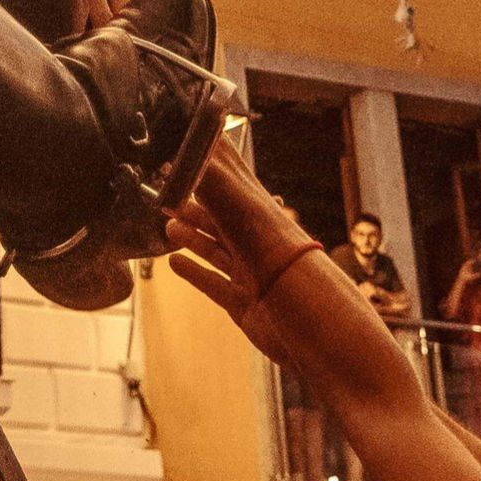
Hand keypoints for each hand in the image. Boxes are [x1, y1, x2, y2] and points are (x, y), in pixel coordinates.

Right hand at [165, 139, 323, 363]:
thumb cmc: (287, 265)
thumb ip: (217, 186)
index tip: (188, 152)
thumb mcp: (249, 218)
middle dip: (194, 206)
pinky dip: (194, 272)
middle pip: (219, 219)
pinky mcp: (244, 304)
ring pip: (215, 250)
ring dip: (191, 237)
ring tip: (167, 226)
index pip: (228, 186)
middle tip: (166, 196)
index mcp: (259, 219)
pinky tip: (174, 264)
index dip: (208, 171)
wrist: (314, 329)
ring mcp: (251, 275)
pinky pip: (213, 284)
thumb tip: (186, 154)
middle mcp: (256, 245)